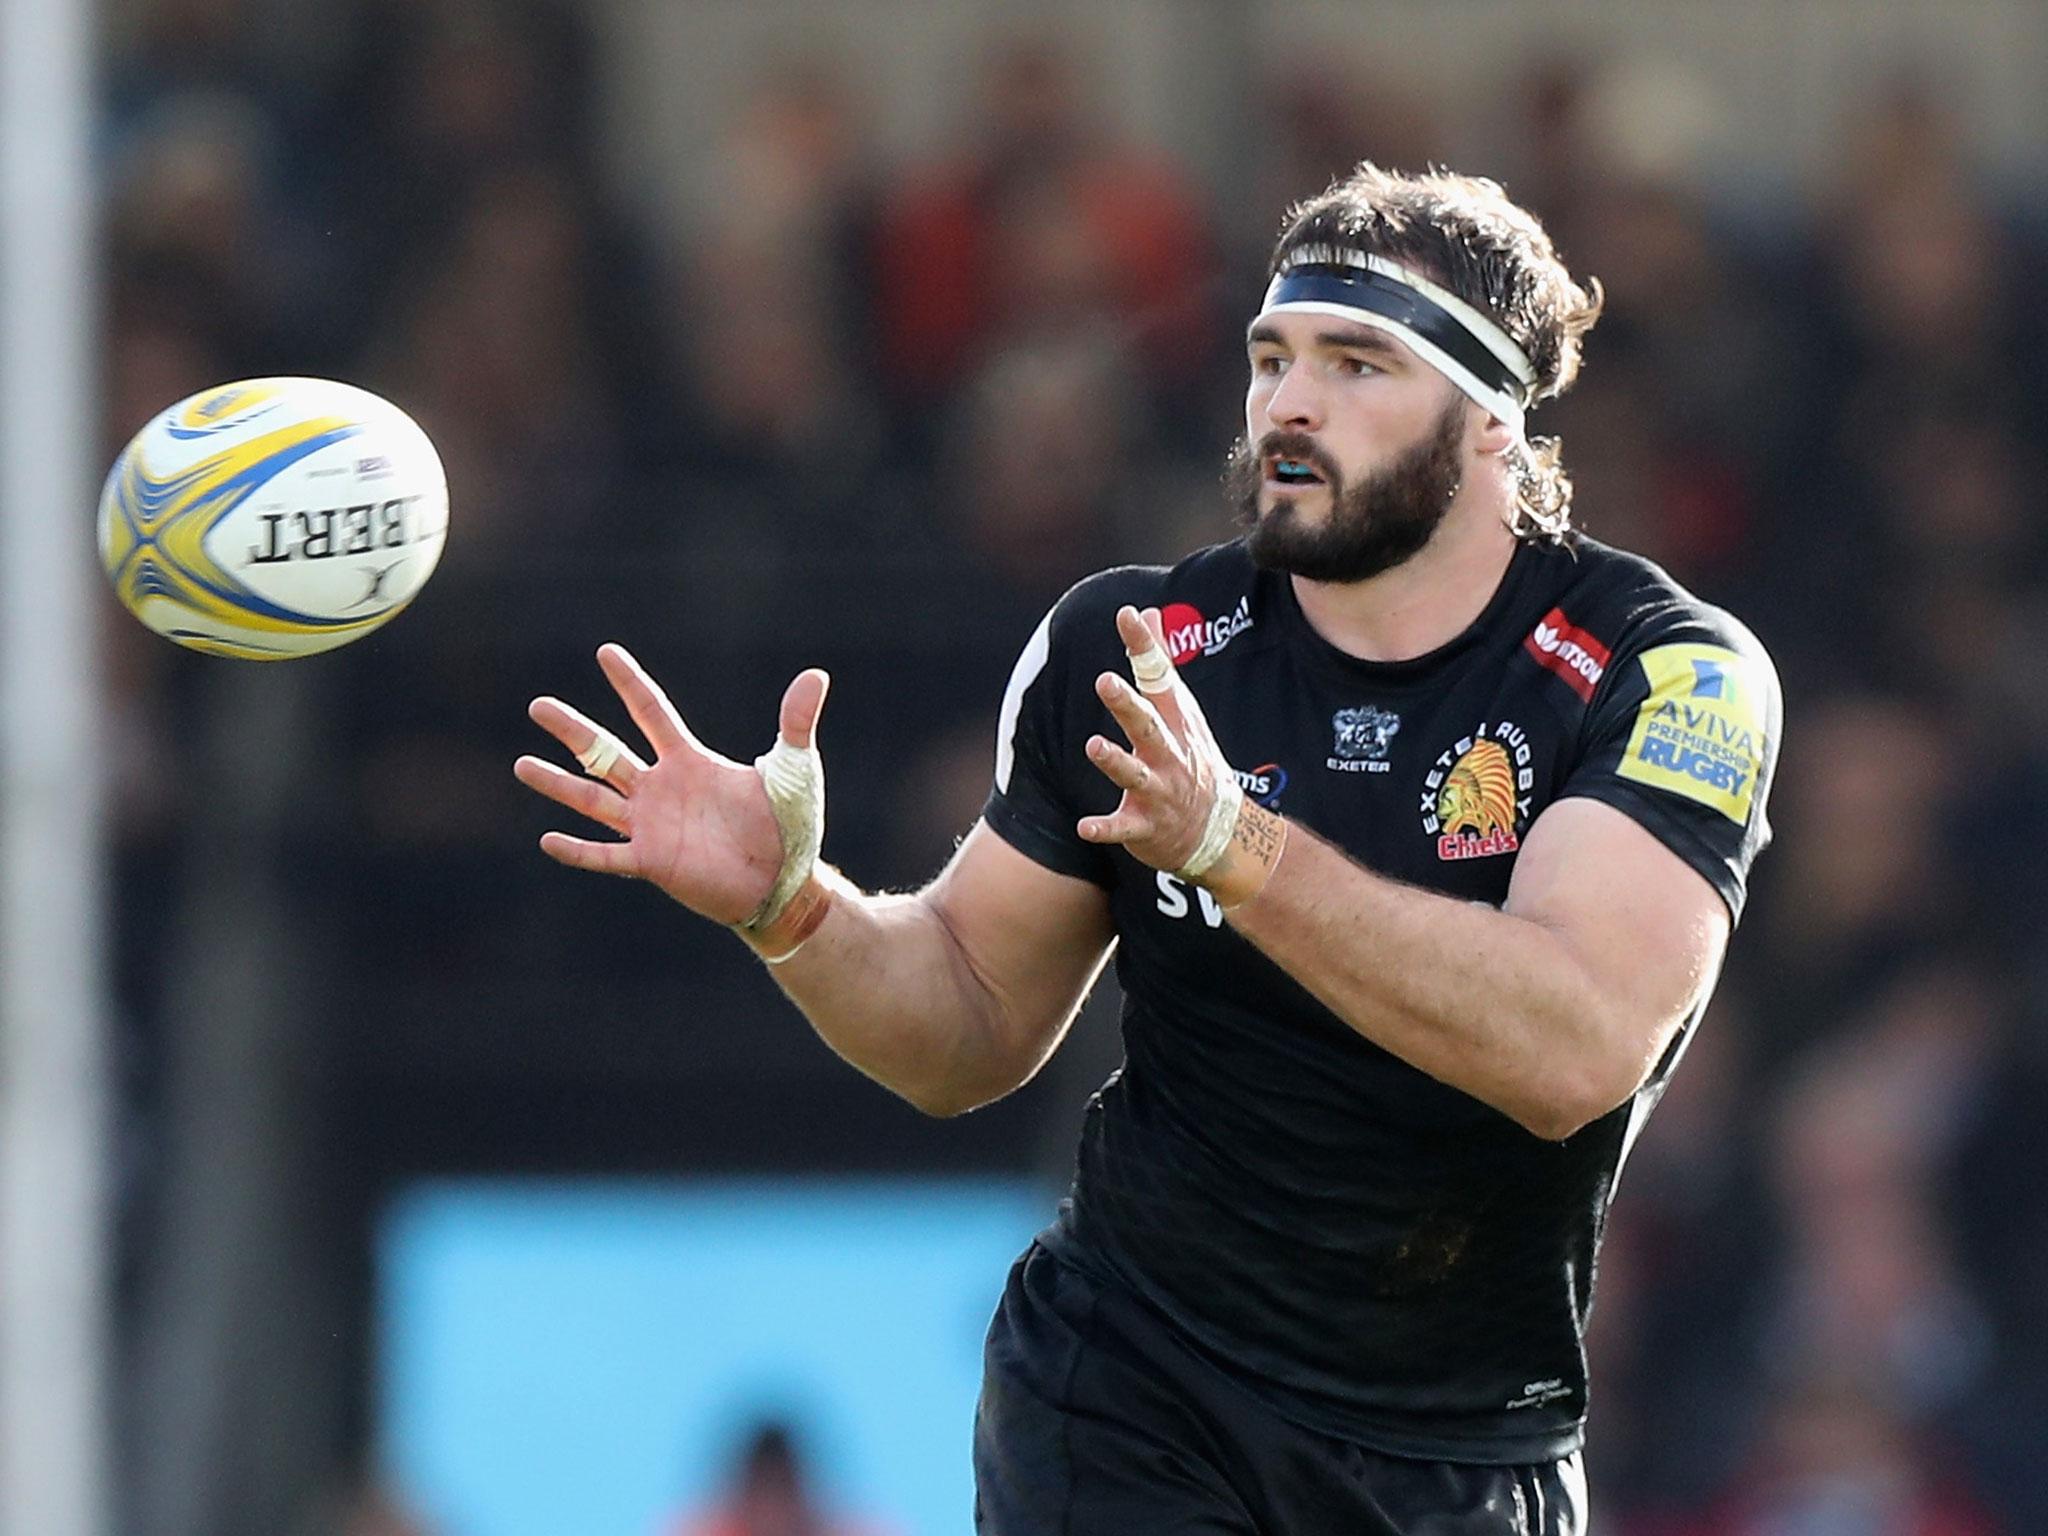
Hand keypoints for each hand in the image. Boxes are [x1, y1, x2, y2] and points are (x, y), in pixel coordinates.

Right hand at [515, 644, 829, 925]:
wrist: (786, 884)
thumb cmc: (790, 827)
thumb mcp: (794, 771)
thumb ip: (796, 723)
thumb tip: (816, 675)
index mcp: (690, 762)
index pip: (652, 713)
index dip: (630, 683)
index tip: (605, 652)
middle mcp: (662, 790)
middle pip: (606, 752)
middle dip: (573, 729)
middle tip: (537, 706)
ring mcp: (652, 827)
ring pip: (593, 800)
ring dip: (558, 783)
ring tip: (520, 764)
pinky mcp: (653, 864)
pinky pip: (607, 856)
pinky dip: (578, 850)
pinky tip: (547, 840)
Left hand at [1078, 606, 1234, 871]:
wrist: (1221, 833)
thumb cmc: (1192, 759)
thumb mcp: (1181, 709)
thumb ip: (1158, 662)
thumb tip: (1147, 612)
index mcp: (1174, 722)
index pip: (1159, 677)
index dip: (1144, 646)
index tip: (1127, 615)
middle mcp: (1169, 754)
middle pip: (1147, 725)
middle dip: (1127, 705)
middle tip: (1104, 681)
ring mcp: (1159, 791)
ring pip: (1135, 775)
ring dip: (1116, 761)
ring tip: (1094, 745)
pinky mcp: (1145, 827)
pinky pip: (1123, 829)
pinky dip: (1105, 828)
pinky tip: (1085, 826)